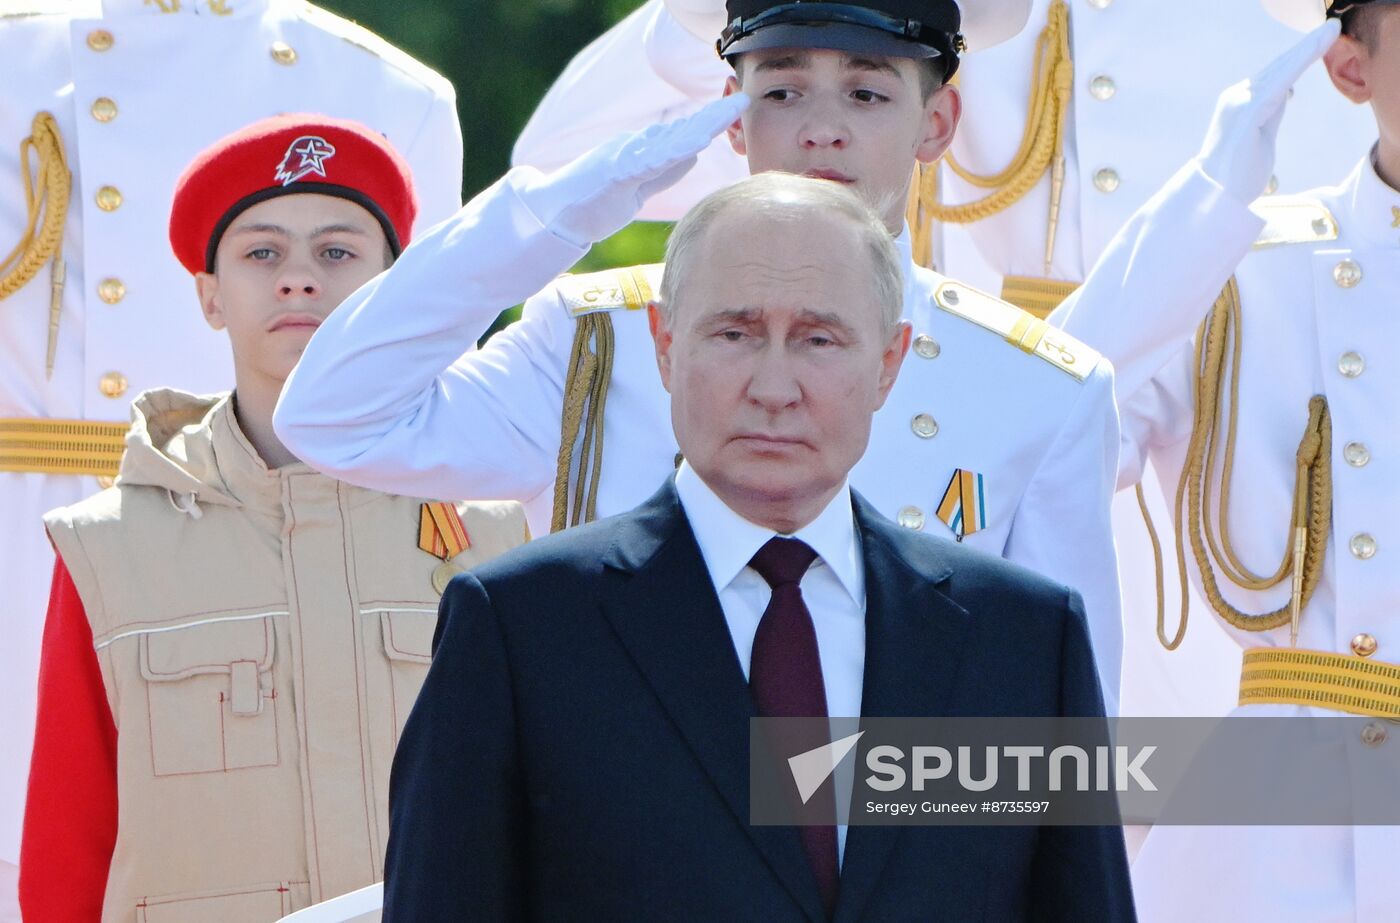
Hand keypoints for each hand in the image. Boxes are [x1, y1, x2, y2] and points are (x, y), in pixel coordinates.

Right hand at [519, 92, 749, 247]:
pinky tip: (690, 147)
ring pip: (667, 143)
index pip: (684, 137)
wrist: (553, 215)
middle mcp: (635, 150)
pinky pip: (645, 164)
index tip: (738, 108)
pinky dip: (668, 154)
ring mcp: (623, 160)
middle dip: (712, 118)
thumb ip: (664, 172)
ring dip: (696, 129)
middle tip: (741, 100)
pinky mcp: (612, 175)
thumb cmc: (594, 202)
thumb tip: (694, 154)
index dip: (711, 123)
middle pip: (681, 133)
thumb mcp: (638, 187)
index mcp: (643, 154)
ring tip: (722, 117)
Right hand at [1196, 19, 1339, 203]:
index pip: (1273, 77)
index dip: (1297, 59)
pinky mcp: (1248, 109)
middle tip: (1330, 28)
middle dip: (1306, 47)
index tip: (1319, 43)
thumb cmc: (1237, 176)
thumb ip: (1271, 113)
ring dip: (1308, 48)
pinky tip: (1317, 48)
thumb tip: (1285, 94)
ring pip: (1281, 68)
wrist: (1216, 197)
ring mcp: (1240, 101)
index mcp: (1239, 104)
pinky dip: (1300, 62)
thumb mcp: (1261, 136)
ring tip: (1329, 31)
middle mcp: (1236, 97)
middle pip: (1278, 67)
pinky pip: (1281, 80)